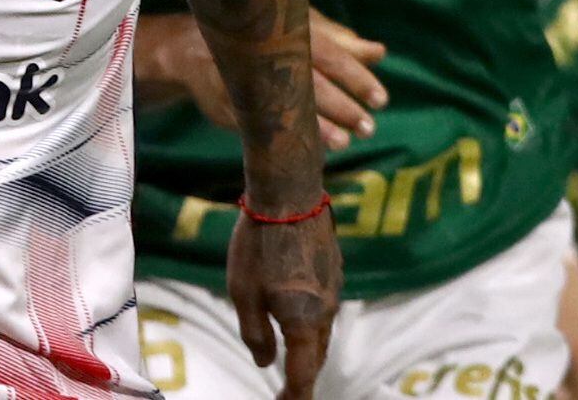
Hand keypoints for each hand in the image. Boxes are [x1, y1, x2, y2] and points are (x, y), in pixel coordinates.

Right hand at [143, 10, 386, 149]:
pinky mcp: (226, 105)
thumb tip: (379, 52)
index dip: (355, 76)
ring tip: (343, 143)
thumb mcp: (295, 34)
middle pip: (309, 82)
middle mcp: (263, 53)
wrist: (189, 49)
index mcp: (284, 31)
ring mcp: (242, 79)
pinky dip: (286, 138)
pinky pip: (260, 124)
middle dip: (341, 107)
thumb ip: (338, 45)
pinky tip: (308, 150)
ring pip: (284, 106)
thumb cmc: (257, 40)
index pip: (327, 53)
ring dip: (316, 126)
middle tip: (368, 127)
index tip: (381, 100)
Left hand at [226, 201, 339, 399]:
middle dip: (304, 376)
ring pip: (323, 333)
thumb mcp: (243, 293)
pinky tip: (300, 317)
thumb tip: (264, 362)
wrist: (290, 198)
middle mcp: (326, 313)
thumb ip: (255, 332)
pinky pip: (324, 310)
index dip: (294, 394)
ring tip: (294, 360)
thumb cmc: (259, 246)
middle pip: (316, 356)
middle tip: (289, 390)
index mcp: (304, 323)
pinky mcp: (333, 272)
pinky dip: (312, 324)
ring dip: (309, 351)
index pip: (303, 373)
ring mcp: (334, 291)